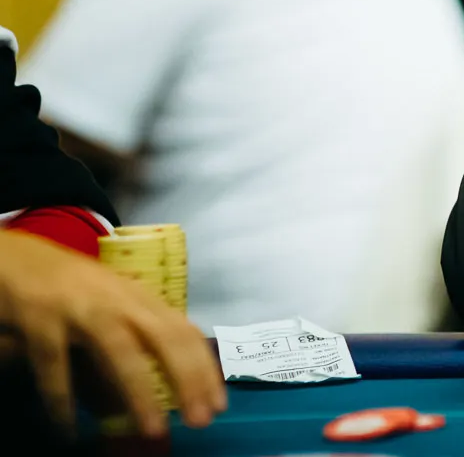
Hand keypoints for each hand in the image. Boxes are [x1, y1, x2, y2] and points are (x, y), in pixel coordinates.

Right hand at [0, 231, 225, 437]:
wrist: (19, 257)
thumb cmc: (73, 286)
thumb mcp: (113, 304)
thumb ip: (137, 336)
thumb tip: (165, 386)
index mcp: (141, 299)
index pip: (184, 332)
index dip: (204, 368)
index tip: (219, 403)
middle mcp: (120, 301)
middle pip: (165, 339)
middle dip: (188, 379)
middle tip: (201, 420)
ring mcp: (83, 308)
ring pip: (120, 351)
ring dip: (140, 392)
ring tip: (154, 430)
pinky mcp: (42, 320)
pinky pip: (56, 367)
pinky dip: (61, 400)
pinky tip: (67, 430)